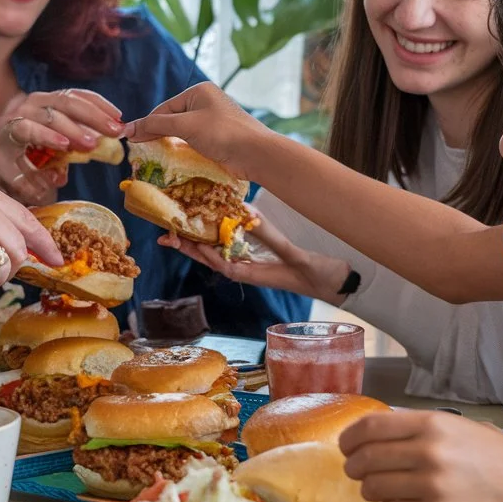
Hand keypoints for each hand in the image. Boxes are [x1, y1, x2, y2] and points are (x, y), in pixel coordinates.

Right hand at [0, 89, 123, 205]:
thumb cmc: (2, 161)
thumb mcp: (38, 155)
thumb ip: (60, 152)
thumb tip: (81, 158)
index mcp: (36, 106)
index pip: (71, 96)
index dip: (97, 103)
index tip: (119, 116)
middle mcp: (23, 108)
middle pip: (63, 101)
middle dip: (92, 115)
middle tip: (115, 130)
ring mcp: (7, 125)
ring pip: (44, 114)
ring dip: (71, 127)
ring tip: (92, 142)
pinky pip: (24, 137)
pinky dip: (44, 139)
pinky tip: (63, 146)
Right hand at [123, 82, 269, 180]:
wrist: (256, 154)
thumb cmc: (222, 133)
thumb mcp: (185, 125)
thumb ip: (156, 125)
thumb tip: (127, 129)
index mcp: (199, 91)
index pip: (165, 108)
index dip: (147, 124)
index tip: (130, 140)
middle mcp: (205, 103)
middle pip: (172, 119)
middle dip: (157, 134)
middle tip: (139, 150)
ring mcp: (212, 121)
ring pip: (182, 132)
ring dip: (169, 144)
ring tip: (152, 157)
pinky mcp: (217, 138)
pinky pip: (192, 142)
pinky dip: (181, 150)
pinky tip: (172, 160)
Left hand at [158, 209, 351, 299]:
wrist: (338, 284)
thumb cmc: (319, 275)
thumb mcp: (297, 257)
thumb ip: (274, 240)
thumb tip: (248, 218)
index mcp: (254, 273)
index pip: (220, 262)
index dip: (200, 252)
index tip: (182, 239)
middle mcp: (249, 269)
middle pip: (212, 257)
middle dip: (189, 247)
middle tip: (165, 235)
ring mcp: (254, 263)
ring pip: (220, 251)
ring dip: (200, 240)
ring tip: (178, 229)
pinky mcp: (262, 257)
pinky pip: (236, 246)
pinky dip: (222, 235)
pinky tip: (214, 224)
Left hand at [339, 410, 502, 501]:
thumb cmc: (488, 454)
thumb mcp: (452, 425)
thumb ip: (414, 426)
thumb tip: (371, 430)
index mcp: (429, 424)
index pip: (371, 427)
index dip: (350, 437)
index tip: (344, 445)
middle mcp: (428, 452)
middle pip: (367, 459)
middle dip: (353, 466)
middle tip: (354, 470)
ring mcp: (432, 486)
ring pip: (375, 488)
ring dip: (370, 489)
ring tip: (379, 488)